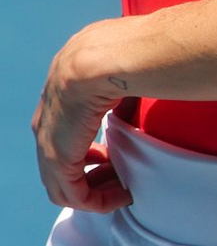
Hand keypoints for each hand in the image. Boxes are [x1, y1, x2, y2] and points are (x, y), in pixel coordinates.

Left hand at [33, 23, 132, 211]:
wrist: (102, 57)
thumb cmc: (122, 49)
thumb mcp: (116, 62)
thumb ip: (118, 82)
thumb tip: (136, 92)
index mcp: (60, 84)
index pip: (65, 123)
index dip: (88, 139)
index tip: (112, 148)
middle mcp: (48, 112)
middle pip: (61, 152)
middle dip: (91, 166)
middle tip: (118, 172)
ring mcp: (47, 137)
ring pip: (62, 178)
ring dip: (93, 187)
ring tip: (120, 190)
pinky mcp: (58, 157)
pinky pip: (72, 192)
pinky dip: (95, 199)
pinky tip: (118, 196)